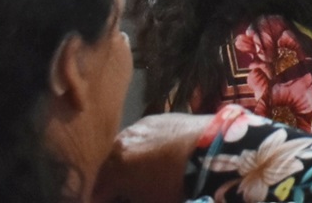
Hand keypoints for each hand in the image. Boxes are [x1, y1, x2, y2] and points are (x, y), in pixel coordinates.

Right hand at [93, 114, 210, 202]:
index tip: (113, 199)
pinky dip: (146, 147)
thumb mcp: (149, 201)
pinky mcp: (160, 117)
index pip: (98, 190)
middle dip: (115, 181)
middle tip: (127, 191)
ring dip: (129, 162)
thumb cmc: (178, 184)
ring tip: (143, 174)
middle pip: (109, 166)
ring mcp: (141, 125)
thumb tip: (127, 195)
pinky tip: (158, 156)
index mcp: (114, 165)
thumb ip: (130, 198)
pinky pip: (145, 136)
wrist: (212, 150)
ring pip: (126, 148)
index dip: (104, 199)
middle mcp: (121, 141)